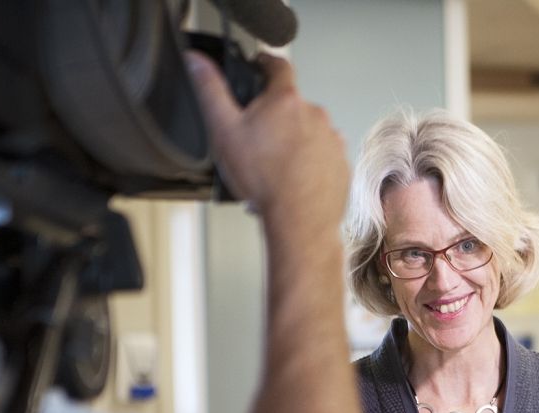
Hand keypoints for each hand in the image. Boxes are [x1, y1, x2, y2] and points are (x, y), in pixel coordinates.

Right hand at [184, 51, 348, 236]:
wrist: (300, 222)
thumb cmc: (266, 182)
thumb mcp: (224, 131)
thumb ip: (210, 91)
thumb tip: (197, 63)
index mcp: (286, 101)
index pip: (277, 65)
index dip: (265, 63)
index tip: (260, 65)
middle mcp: (316, 115)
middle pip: (292, 105)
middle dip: (276, 118)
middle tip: (258, 142)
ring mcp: (332, 140)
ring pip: (308, 133)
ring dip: (293, 143)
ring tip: (274, 168)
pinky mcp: (341, 164)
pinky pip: (322, 157)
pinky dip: (309, 165)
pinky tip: (292, 180)